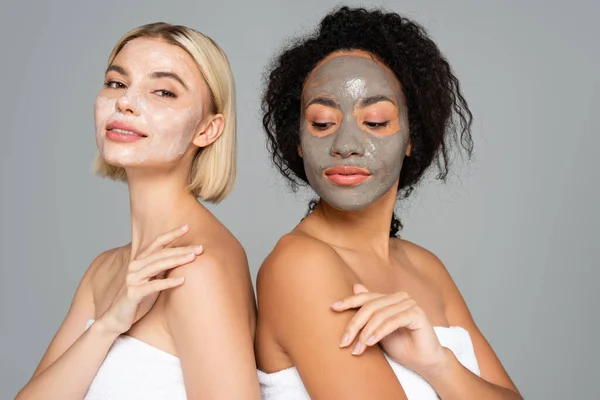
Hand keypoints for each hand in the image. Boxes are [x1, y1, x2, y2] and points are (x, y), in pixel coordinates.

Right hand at [99, 224, 202, 335]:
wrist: (118, 317)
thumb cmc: (139, 298)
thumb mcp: (153, 280)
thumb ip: (163, 269)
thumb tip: (183, 257)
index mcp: (141, 261)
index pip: (158, 243)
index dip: (172, 234)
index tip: (187, 226)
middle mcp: (135, 266)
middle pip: (161, 253)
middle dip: (182, 249)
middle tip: (200, 247)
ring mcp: (133, 279)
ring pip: (157, 266)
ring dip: (177, 260)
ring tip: (193, 257)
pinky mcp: (133, 293)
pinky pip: (153, 286)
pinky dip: (168, 283)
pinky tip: (182, 280)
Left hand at [331, 284, 447, 377]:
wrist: (424, 362)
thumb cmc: (401, 346)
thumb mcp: (378, 330)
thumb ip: (369, 312)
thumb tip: (355, 286)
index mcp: (390, 298)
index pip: (366, 298)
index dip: (349, 302)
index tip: (333, 308)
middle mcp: (400, 297)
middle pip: (370, 306)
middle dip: (354, 324)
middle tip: (344, 341)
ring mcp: (410, 303)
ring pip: (379, 314)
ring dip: (365, 333)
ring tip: (357, 348)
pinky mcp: (417, 313)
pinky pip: (393, 321)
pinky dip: (379, 332)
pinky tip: (370, 343)